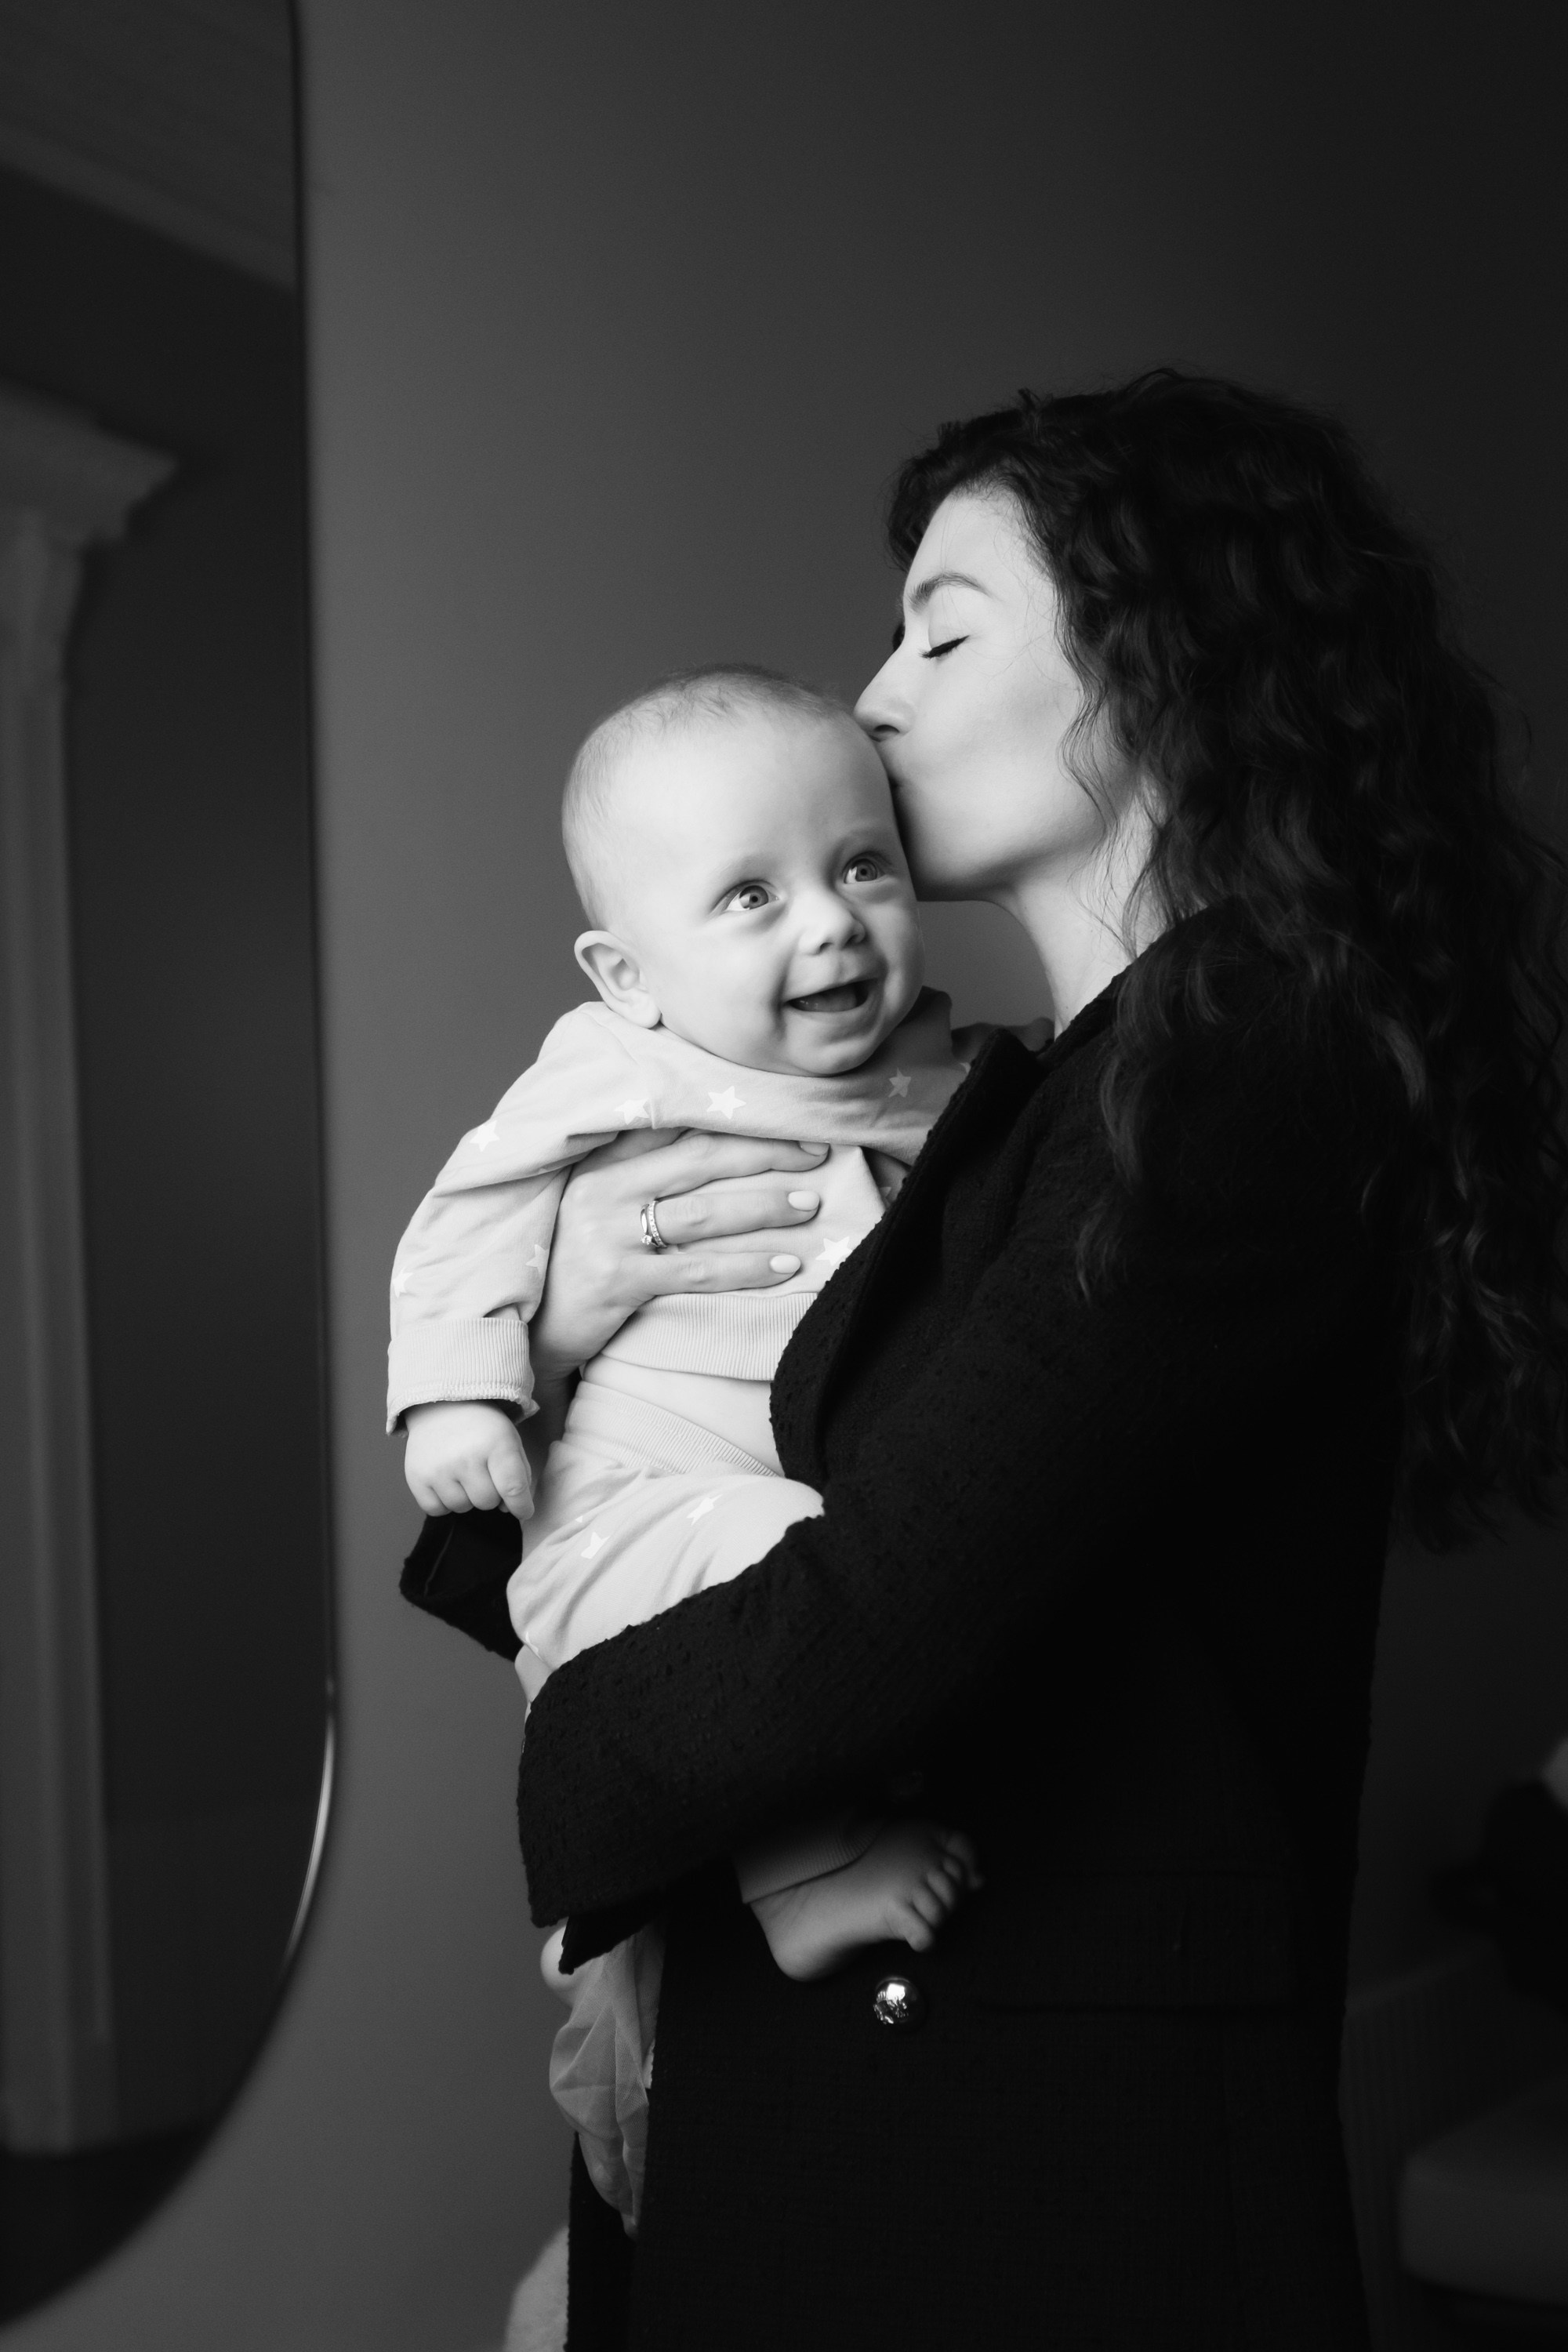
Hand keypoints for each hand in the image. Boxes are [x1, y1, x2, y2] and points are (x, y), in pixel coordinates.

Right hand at [403, 1399, 534, 1518]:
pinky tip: (446, 1481)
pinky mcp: (417, 1478)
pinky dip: (443, 1502)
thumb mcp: (510, 1439)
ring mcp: (439, 1469)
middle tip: (483, 1474)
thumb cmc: (481, 1427)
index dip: (521, 1506)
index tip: (524, 1511)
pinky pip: (437, 1509)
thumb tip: (510, 1509)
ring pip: (462, 1507)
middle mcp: (466, 1457)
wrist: (441, 1405)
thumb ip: (519, 1474)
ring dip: (466, 1497)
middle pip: (487, 1502)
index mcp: (496, 1444)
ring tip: (462, 1473)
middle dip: (490, 1494)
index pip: (513, 1488)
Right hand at [529, 1128, 829, 1380]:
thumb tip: (714, 1144)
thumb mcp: (594, 1204)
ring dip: (765, 1206)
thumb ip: (639, 1170)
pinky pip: (698, 1269)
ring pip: (704, 1212)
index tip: (790, 1119)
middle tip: (818, 1153)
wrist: (525, 1329)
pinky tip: (786, 1265)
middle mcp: (602, 1190)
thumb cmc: (572, 1263)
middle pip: (701, 1159)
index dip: (738, 1120)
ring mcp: (608, 1235)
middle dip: (766, 1153)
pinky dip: (748, 1266)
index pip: (678, 1126)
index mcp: (600, 1162)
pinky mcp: (617, 1282)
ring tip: (811, 1205)